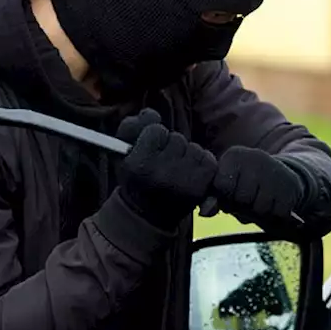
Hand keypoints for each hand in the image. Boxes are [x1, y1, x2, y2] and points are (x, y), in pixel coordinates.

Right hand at [116, 111, 217, 229]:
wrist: (149, 216)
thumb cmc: (137, 180)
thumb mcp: (123, 153)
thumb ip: (132, 126)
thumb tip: (151, 113)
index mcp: (140, 165)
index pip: (156, 130)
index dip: (154, 139)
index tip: (150, 153)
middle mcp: (163, 174)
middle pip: (176, 138)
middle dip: (171, 148)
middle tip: (164, 166)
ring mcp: (185, 180)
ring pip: (193, 147)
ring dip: (186, 156)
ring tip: (176, 173)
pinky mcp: (203, 186)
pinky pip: (207, 158)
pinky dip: (201, 164)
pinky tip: (190, 176)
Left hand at [210, 146, 304, 227]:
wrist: (282, 177)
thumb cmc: (247, 185)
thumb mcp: (229, 187)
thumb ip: (213, 198)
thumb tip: (205, 211)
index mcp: (234, 156)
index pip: (222, 186)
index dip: (226, 197)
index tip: (232, 193)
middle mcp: (255, 157)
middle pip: (242, 198)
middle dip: (243, 206)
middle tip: (249, 198)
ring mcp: (275, 170)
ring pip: (260, 207)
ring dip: (260, 212)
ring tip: (261, 201)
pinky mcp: (290, 185)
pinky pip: (277, 212)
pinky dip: (275, 214)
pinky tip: (274, 203)